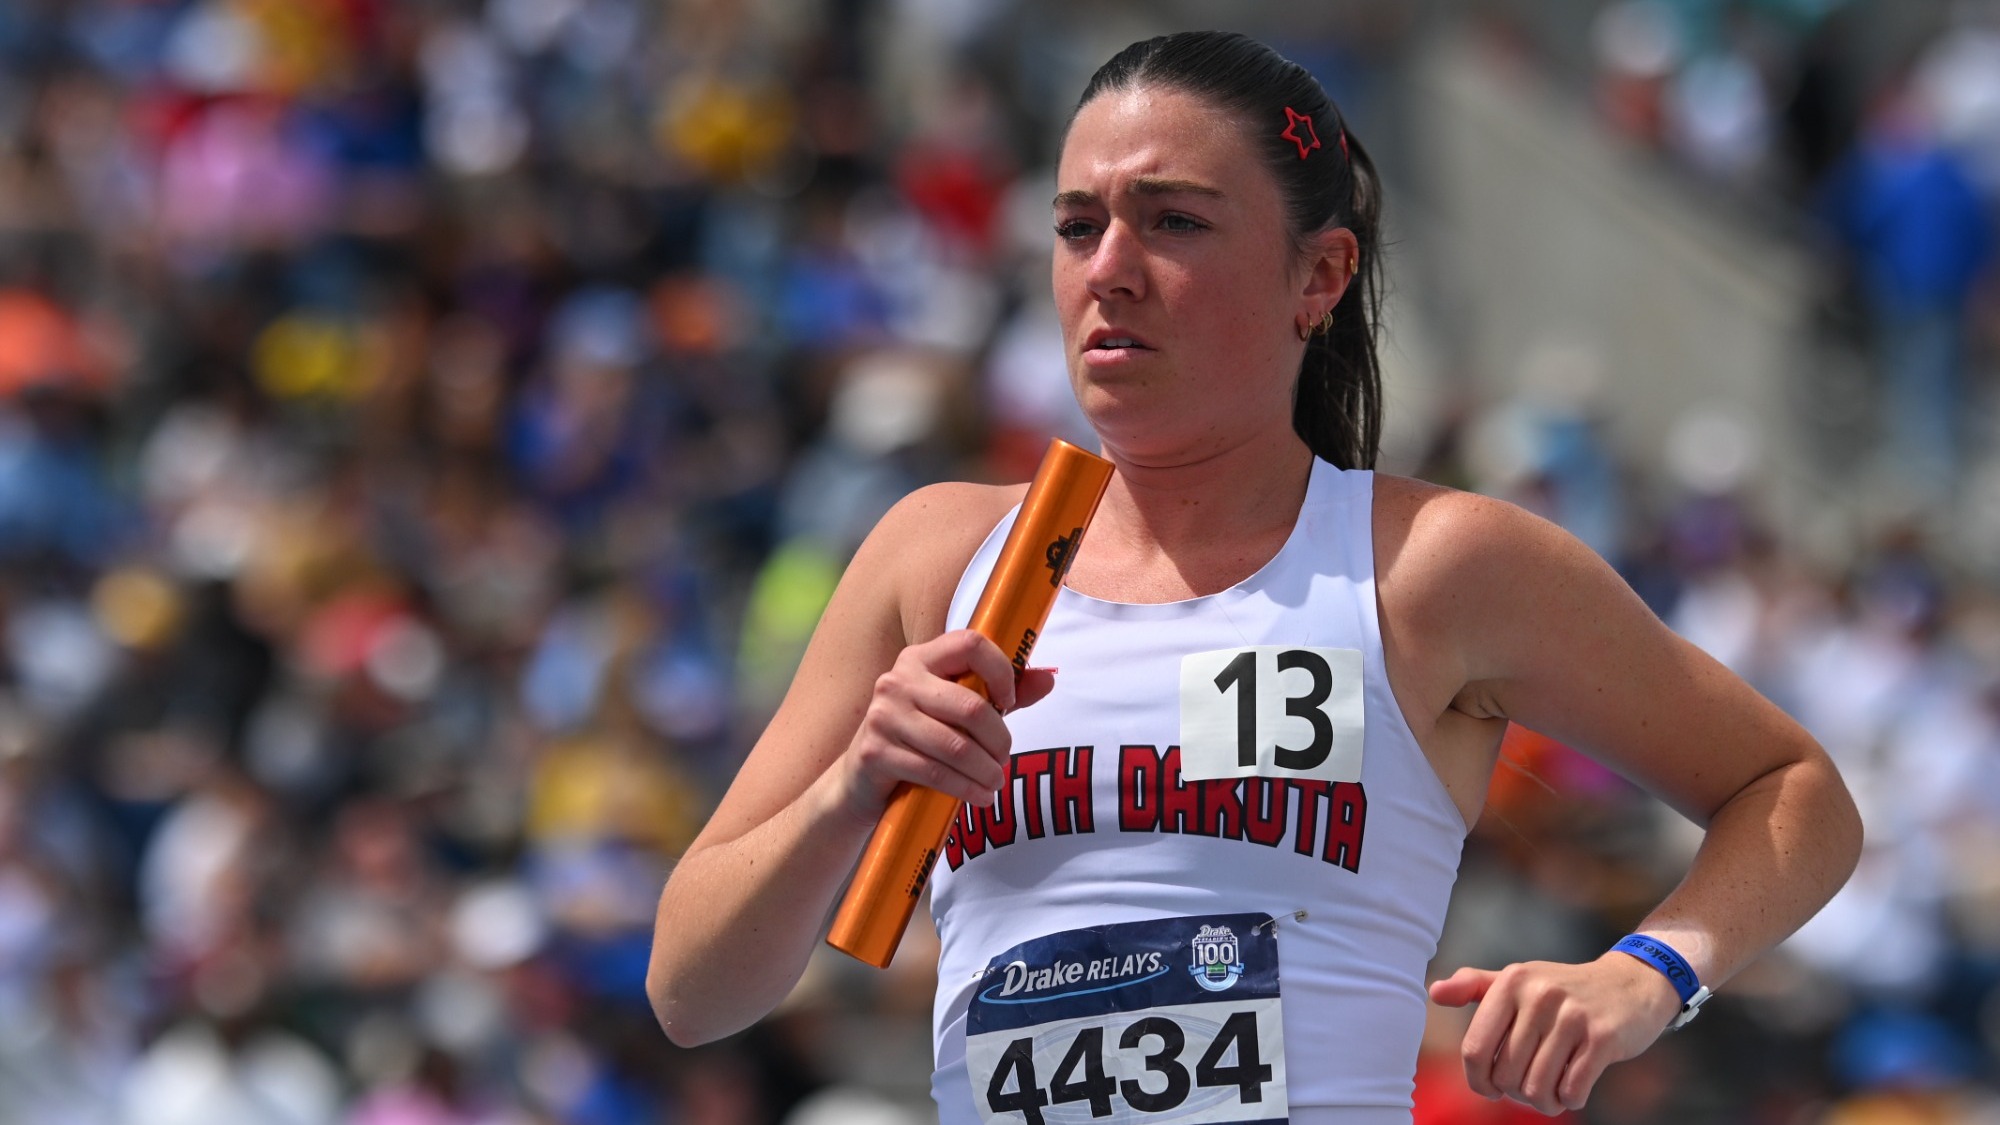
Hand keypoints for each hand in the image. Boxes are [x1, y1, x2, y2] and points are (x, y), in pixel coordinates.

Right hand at [834, 629, 1056, 819]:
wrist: (860, 781)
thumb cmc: (918, 738)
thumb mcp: (956, 711)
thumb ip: (999, 694)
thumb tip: (1049, 678)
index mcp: (920, 659)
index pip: (970, 644)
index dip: (1001, 671)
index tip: (1008, 702)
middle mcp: (897, 680)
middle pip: (970, 705)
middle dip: (998, 739)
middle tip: (1004, 759)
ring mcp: (883, 716)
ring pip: (955, 745)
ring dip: (986, 770)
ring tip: (995, 782)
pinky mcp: (876, 753)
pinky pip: (935, 772)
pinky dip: (965, 789)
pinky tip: (979, 796)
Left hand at [1427, 953, 1683, 1114]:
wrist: (1633, 982)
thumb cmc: (1565, 988)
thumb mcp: (1520, 979)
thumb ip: (1475, 985)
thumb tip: (1434, 993)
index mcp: (1511, 982)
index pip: (1475, 1049)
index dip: (1479, 1080)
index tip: (1491, 1087)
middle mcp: (1539, 995)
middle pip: (1506, 1075)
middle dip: (1515, 1093)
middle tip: (1529, 1087)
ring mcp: (1572, 1016)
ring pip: (1537, 1087)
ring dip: (1544, 1101)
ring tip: (1551, 1092)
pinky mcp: (1603, 1037)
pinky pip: (1572, 1089)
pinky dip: (1570, 1099)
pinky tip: (1573, 1088)